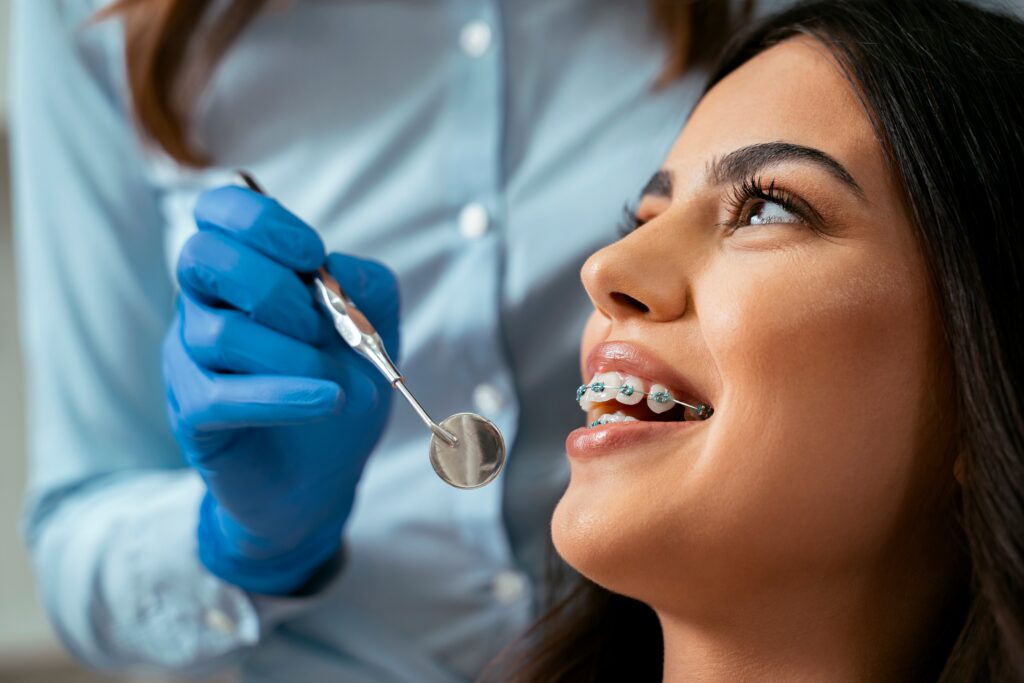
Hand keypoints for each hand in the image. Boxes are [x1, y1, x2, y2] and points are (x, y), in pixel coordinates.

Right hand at [162, 186, 399, 593]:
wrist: (321, 474)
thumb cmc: (338, 384)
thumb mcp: (373, 328)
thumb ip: (366, 286)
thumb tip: (337, 267)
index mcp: (242, 270)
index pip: (218, 211)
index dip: (261, 220)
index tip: (312, 254)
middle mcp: (203, 305)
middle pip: (204, 258)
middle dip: (273, 285)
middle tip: (320, 323)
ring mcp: (190, 360)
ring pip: (219, 333)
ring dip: (294, 353)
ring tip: (339, 382)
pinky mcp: (193, 414)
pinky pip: (225, 394)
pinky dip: (285, 395)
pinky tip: (330, 400)